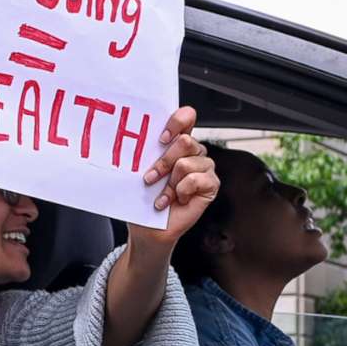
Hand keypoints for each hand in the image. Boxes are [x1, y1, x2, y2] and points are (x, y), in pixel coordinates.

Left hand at [128, 107, 217, 246]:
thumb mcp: (141, 171)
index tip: (161, 139)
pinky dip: (182, 192)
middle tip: (150, 178)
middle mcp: (193, 152)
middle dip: (164, 162)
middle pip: (185, 141)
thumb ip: (147, 153)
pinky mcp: (211, 185)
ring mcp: (204, 168)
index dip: (176, 122)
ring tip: (164, 195)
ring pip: (187, 163)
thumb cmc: (144, 200)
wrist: (148, 228)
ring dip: (170, 182)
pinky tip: (176, 200)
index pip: (186, 117)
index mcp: (177, 143)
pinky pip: (197, 180)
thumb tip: (135, 138)